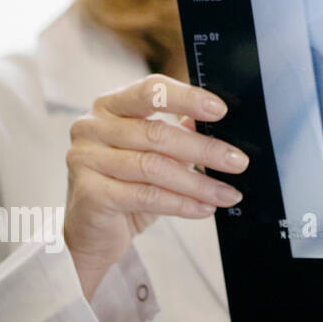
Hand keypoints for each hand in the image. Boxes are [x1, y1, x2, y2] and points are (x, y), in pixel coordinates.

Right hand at [65, 73, 247, 300]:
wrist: (92, 231)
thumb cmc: (127, 184)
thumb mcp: (156, 152)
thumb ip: (179, 132)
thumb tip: (214, 122)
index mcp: (110, 105)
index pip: (150, 90)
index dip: (187, 98)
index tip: (221, 111)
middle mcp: (92, 127)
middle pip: (156, 133)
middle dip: (204, 149)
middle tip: (238, 162)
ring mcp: (85, 159)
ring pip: (153, 167)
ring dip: (198, 183)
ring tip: (228, 193)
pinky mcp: (89, 193)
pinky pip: (145, 196)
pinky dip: (181, 203)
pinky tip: (204, 208)